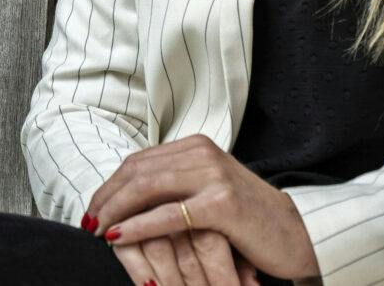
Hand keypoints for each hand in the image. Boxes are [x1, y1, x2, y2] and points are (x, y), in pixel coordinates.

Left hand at [87, 135, 318, 281]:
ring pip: (146, 188)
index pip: (140, 161)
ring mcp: (213, 175)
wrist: (296, 235)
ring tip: (96, 230)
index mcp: (197, 147)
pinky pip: (167, 215)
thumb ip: (174, 187)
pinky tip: (118, 236)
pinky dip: (137, 226)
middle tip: (87, 221)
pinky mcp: (221, 204)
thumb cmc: (248, 221)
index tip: (93, 207)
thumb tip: (127, 199)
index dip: (111, 185)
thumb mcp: (208, 193)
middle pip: (137, 171)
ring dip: (114, 210)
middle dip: (106, 197)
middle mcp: (203, 153)